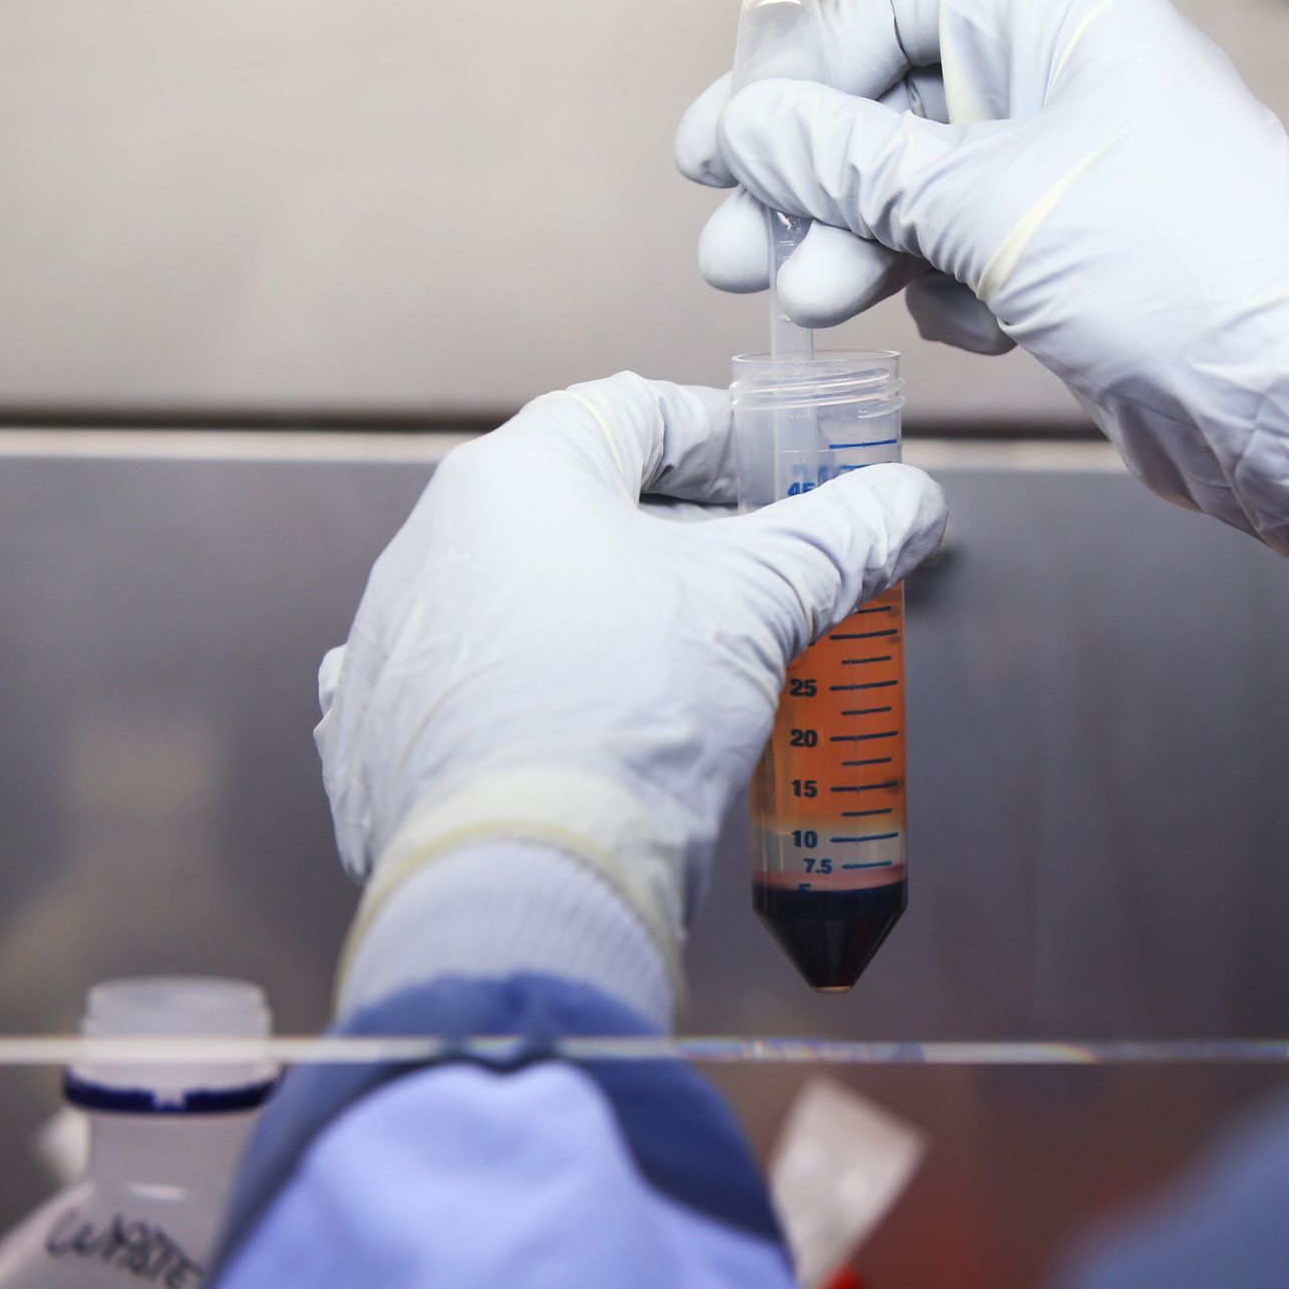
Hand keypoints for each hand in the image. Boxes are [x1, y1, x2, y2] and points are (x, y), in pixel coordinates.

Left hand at [314, 374, 946, 971]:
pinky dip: (535, 688)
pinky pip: (471, 685)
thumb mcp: (761, 606)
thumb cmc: (631, 711)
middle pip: (581, 504)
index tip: (787, 477)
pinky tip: (588, 721)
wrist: (526, 875)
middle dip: (680, 534)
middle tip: (759, 576)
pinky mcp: (376, 734)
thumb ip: (841, 538)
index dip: (730, 438)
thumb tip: (912, 504)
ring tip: (687, 663)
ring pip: (524, 594)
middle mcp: (436, 539)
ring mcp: (395, 640)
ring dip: (606, 610)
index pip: (639, 413)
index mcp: (519, 475)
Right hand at [674, 0, 1288, 556]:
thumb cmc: (1180, 277)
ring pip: (919, 195)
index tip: (733, 141)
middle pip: (894, 106)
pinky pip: (965, 260)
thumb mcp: (991, 206)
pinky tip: (976, 328)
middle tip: (734, 251)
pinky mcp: (1071, 268)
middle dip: (809, 181)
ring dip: (856, 247)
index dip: (808, 63)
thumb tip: (747, 125)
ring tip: (808, 299)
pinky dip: (945, 294)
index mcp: (1068, 28)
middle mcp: (1069, 90)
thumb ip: (854, 163)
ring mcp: (1071, 181)